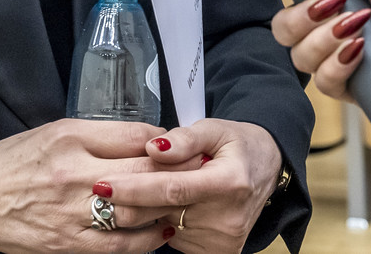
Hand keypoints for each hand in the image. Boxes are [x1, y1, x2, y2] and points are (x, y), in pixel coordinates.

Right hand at [0, 119, 176, 253]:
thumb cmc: (18, 161)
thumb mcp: (57, 131)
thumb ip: (103, 134)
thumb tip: (148, 138)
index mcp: (72, 139)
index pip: (136, 137)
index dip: (167, 142)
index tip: (183, 144)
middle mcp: (75, 176)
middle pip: (144, 173)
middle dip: (177, 172)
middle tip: (199, 171)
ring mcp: (72, 214)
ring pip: (138, 211)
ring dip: (167, 206)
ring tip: (185, 200)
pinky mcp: (69, 245)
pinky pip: (119, 246)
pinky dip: (146, 241)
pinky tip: (162, 231)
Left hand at [99, 119, 283, 253]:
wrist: (267, 171)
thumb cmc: (239, 146)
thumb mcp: (216, 129)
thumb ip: (185, 139)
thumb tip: (153, 148)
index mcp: (228, 182)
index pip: (172, 189)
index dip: (134, 188)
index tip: (103, 184)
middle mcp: (227, 218)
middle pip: (161, 212)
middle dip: (131, 200)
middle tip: (111, 185)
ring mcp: (222, 240)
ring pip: (163, 227)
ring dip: (151, 209)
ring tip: (166, 187)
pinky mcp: (217, 253)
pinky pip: (173, 239)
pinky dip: (166, 221)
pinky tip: (178, 205)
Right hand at [249, 0, 370, 115]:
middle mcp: (329, 22)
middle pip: (282, 24)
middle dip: (304, 15)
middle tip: (337, 4)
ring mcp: (336, 56)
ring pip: (298, 55)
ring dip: (326, 40)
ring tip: (360, 30)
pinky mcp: (347, 87)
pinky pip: (321, 82)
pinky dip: (339, 65)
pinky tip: (362, 55)